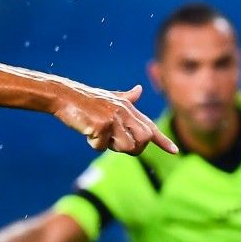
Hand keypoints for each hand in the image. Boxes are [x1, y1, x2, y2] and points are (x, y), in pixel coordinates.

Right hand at [53, 84, 177, 155]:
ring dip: (111, 147)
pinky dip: (92, 144)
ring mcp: (114, 118)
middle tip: (115, 144)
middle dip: (133, 149)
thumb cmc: (85, 100)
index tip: (175, 151)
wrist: (64, 95)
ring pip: (126, 147)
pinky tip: (86, 131)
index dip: (163, 141)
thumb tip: (139, 90)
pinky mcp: (101, 125)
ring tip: (99, 135)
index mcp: (128, 107)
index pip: (150, 127)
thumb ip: (126, 97)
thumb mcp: (109, 98)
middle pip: (143, 140)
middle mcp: (125, 112)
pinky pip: (101, 147)